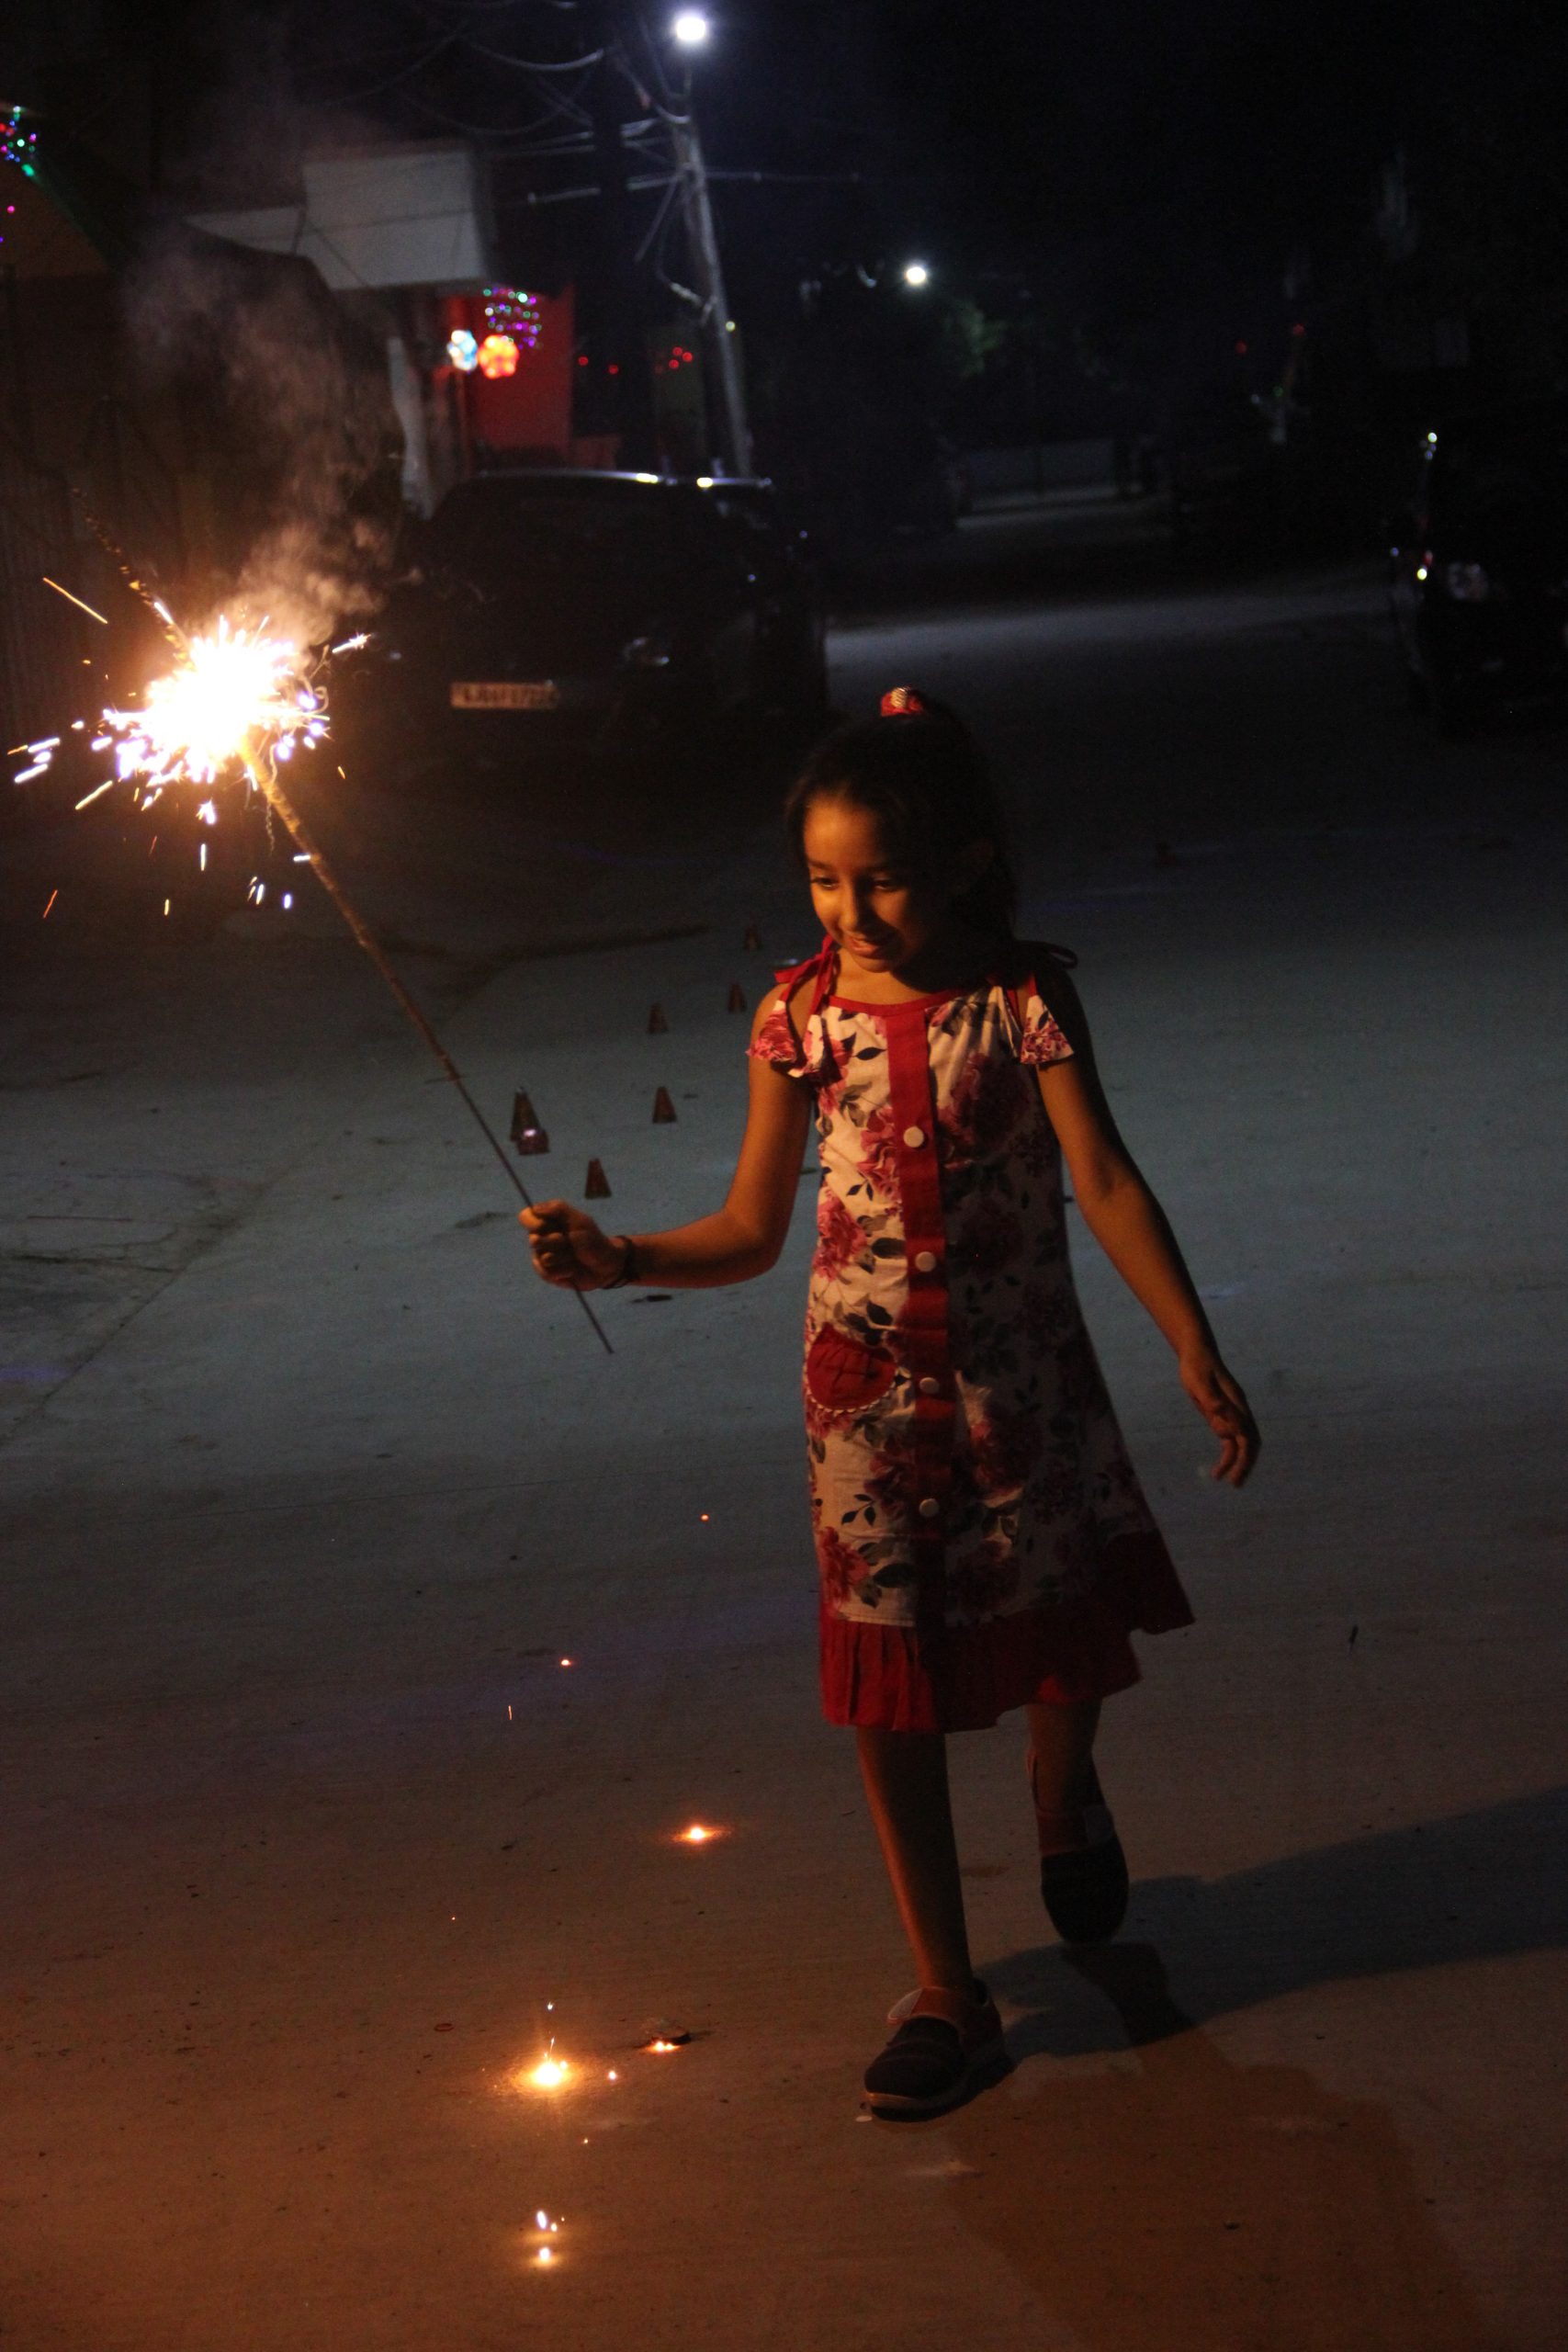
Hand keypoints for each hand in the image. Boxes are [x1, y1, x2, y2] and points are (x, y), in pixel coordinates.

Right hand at [519, 1200, 625, 1288]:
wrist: (605, 1266)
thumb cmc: (593, 1240)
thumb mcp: (580, 1221)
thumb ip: (558, 1210)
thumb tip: (534, 1208)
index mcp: (547, 1221)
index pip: (525, 1217)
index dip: (534, 1223)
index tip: (548, 1226)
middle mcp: (542, 1237)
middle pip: (534, 1240)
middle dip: (556, 1242)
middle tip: (570, 1242)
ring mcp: (543, 1256)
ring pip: (542, 1258)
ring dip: (563, 1258)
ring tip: (574, 1256)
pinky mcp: (547, 1273)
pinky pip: (546, 1273)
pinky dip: (562, 1271)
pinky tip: (572, 1270)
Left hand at [1179, 1351, 1259, 1486]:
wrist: (1197, 1353)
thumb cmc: (1196, 1366)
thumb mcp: (1199, 1382)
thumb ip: (1210, 1398)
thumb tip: (1220, 1413)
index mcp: (1237, 1404)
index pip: (1247, 1436)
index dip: (1243, 1456)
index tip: (1233, 1472)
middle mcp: (1239, 1411)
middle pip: (1249, 1443)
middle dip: (1245, 1464)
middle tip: (1235, 1484)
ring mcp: (1232, 1413)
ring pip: (1240, 1443)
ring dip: (1235, 1462)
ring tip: (1223, 1479)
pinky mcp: (1223, 1415)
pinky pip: (1229, 1439)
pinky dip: (1227, 1454)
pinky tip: (1218, 1466)